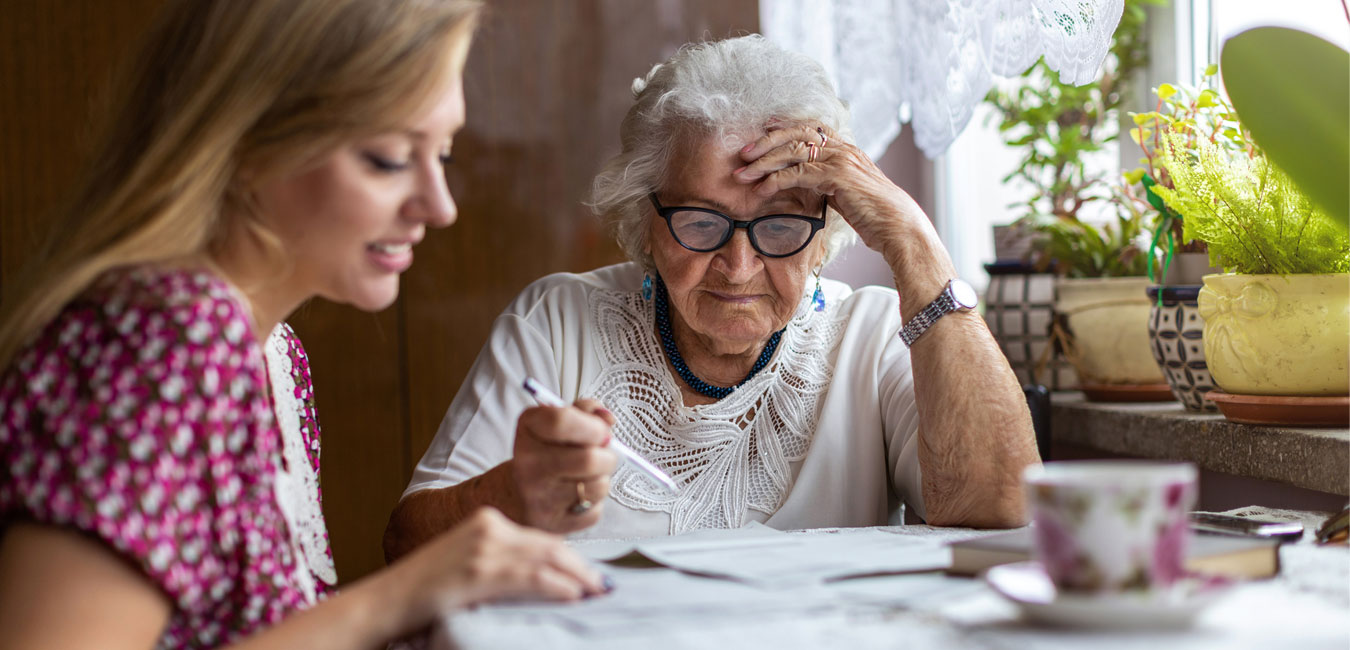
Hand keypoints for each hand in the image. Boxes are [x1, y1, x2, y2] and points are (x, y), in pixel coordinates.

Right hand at [396, 508, 608, 623]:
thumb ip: (500, 563)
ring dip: (576, 577)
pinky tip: (572, 595)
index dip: (570, 557)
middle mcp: (488, 528)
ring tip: (594, 592)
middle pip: (549, 545)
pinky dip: (556, 586)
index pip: (540, 538)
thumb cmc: (424, 590)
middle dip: (580, 567)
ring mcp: (483, 549)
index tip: (589, 574)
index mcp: (486, 521)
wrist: (385, 601)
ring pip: (546, 559)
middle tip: (602, 585)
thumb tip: (540, 578)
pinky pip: (529, 578)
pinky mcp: (478, 572)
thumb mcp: (467, 563)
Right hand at [510, 398, 617, 532]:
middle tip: (602, 455)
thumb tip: (608, 420)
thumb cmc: (546, 452)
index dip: (592, 425)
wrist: (515, 495)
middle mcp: (528, 463)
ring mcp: (538, 497)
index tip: (600, 431)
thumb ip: (586, 411)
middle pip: (589, 459)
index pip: (562, 421)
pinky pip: (595, 512)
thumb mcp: (558, 422)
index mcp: (529, 428)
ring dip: (603, 479)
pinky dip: (595, 504)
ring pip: (597, 486)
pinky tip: (578, 497)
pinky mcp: (553, 524)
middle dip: (607, 456)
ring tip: (589, 476)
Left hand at [733, 121, 956, 295]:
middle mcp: (843, 149)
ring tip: (744, 173)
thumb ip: (828, 183)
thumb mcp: (847, 194)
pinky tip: (762, 189)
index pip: (810, 127)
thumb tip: (807, 185)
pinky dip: (776, 180)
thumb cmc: (875, 216)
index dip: (785, 126)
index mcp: (846, 150)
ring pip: (794, 150)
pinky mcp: (838, 177)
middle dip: (767, 140)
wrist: (898, 227)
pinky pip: (798, 173)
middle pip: (797, 132)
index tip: (763, 128)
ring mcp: (842, 160)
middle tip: (744, 153)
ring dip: (764, 161)